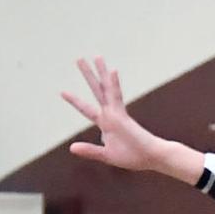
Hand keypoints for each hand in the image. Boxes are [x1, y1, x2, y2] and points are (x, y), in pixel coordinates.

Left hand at [62, 57, 165, 171]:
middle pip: (97, 90)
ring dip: (102, 72)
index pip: (87, 109)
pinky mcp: (123, 116)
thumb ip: (90, 151)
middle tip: (79, 58)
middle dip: (88, 75)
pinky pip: (117, 97)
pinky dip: (114, 84)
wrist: (151, 158)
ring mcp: (117, 113)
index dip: (76, 101)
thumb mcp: (106, 155)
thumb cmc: (133, 157)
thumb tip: (71, 148)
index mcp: (106, 124)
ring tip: (96, 56)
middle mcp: (110, 114)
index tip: (63, 92)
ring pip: (107, 88)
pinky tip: (113, 71)